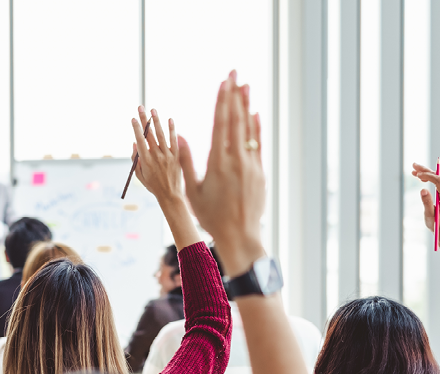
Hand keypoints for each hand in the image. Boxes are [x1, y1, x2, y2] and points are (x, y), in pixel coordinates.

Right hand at [132, 106, 199, 246]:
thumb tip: (135, 143)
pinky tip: (170, 120)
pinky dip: (173, 130)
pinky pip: (175, 140)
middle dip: (144, 120)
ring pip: (162, 135)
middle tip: (140, 107)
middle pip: (149, 134)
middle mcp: (157, 156)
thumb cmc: (153, 187)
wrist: (171, 196)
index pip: (140, 141)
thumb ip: (136, 159)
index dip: (135, 129)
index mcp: (146, 161)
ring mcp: (168, 156)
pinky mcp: (177, 156)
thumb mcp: (140, 176)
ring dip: (157, 121)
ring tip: (153, 110)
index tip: (132, 118)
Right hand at [179, 71, 265, 275]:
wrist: (240, 235)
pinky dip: (256, 127)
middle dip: (233, 94)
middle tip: (234, 73)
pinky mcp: (259, 171)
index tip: (222, 83)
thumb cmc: (211, 216)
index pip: (220, 124)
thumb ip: (186, 162)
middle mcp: (236, 159)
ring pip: (248, 128)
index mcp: (217, 163)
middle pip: (236, 119)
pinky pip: (257, 143)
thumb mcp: (192, 190)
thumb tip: (180, 137)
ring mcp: (250, 164)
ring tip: (245, 84)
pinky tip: (255, 112)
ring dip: (246, 105)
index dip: (221, 101)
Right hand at [411, 163, 439, 233]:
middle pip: (439, 177)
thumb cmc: (435, 224)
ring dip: (426, 173)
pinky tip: (420, 178)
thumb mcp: (429, 214)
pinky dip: (429, 178)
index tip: (417, 175)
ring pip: (438, 178)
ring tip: (414, 171)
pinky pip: (438, 182)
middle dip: (426, 171)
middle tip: (413, 166)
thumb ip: (426, 202)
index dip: (428, 175)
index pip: (439, 181)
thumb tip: (423, 190)